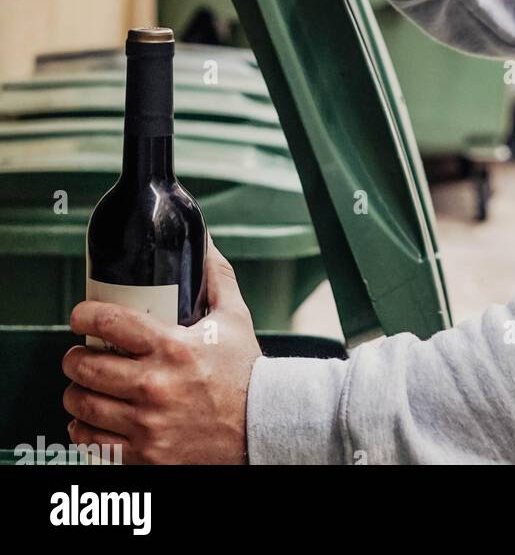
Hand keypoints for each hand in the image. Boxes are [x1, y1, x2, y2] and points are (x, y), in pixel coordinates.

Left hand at [63, 241, 261, 464]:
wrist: (259, 427)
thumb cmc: (244, 371)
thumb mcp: (235, 318)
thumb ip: (217, 277)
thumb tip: (205, 241)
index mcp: (174, 347)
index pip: (112, 323)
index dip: (84, 315)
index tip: (80, 316)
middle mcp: (156, 386)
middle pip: (88, 367)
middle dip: (74, 358)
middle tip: (77, 354)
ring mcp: (148, 424)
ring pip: (84, 405)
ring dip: (74, 392)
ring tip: (80, 385)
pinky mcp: (145, 455)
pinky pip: (93, 443)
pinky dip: (83, 429)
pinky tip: (88, 419)